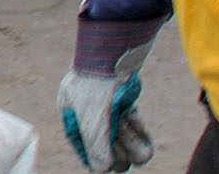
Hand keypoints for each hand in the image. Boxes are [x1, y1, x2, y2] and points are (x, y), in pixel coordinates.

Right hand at [58, 36, 155, 170]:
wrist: (114, 56)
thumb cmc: (95, 86)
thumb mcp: (92, 119)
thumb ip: (96, 146)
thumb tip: (101, 170)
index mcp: (72, 115)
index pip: (84, 146)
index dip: (96, 158)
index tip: (108, 167)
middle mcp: (89, 113)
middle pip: (106, 144)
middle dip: (117, 153)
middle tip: (124, 158)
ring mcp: (109, 108)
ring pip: (122, 136)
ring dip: (132, 145)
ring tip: (142, 151)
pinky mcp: (125, 103)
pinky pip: (133, 125)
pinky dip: (139, 132)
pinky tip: (145, 140)